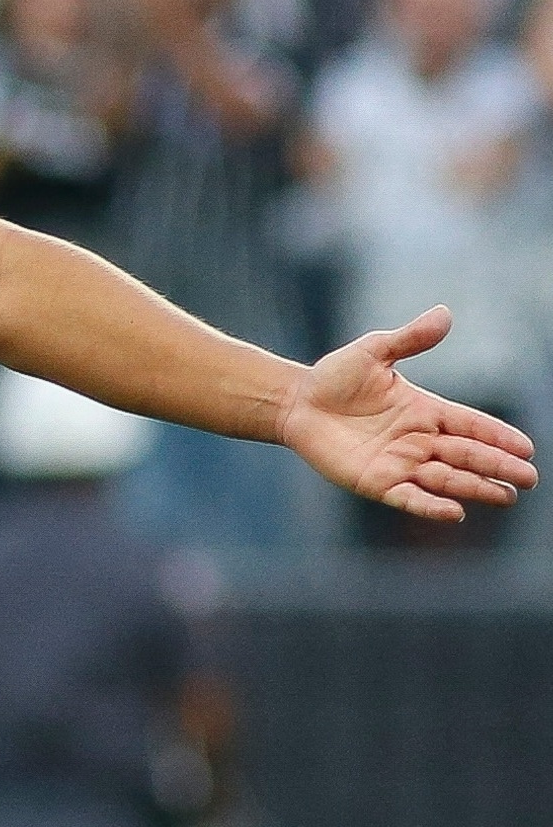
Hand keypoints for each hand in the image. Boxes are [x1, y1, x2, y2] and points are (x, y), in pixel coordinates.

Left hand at [279, 307, 537, 521]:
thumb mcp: (374, 352)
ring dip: (475, 488)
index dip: (498, 436)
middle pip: (467, 455)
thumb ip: (409, 339)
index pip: (471, 425)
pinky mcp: (375, 482)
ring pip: (445, 478)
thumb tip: (444, 313)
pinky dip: (430, 506)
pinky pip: (408, 497)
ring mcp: (398, 463)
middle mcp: (418, 440)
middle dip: (498, 466)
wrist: (296, 403)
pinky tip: (455, 513)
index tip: (527, 448)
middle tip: (529, 479)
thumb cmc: (334, 377)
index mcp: (425, 410)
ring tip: (506, 496)